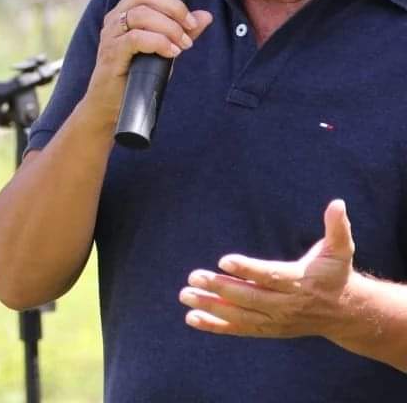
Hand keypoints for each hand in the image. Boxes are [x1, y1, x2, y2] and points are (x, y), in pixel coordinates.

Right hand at [83, 0, 211, 120]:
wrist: (111, 105)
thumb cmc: (136, 74)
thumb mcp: (165, 49)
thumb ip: (182, 31)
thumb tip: (205, 16)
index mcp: (126, 11)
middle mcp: (115, 18)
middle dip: (173, 6)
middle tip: (189, 25)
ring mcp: (111, 35)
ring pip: (140, 14)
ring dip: (169, 27)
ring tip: (182, 44)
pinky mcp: (112, 54)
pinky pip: (136, 38)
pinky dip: (158, 42)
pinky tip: (171, 53)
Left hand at [179, 199, 355, 338]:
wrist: (346, 314)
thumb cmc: (336, 273)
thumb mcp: (341, 249)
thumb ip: (337, 227)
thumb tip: (338, 203)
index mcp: (300, 282)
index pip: (270, 276)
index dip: (247, 269)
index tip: (223, 261)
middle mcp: (286, 305)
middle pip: (250, 296)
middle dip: (220, 287)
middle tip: (194, 275)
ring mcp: (276, 320)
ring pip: (240, 315)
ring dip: (211, 306)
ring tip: (185, 295)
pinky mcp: (269, 329)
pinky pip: (239, 328)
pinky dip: (216, 325)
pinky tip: (192, 318)